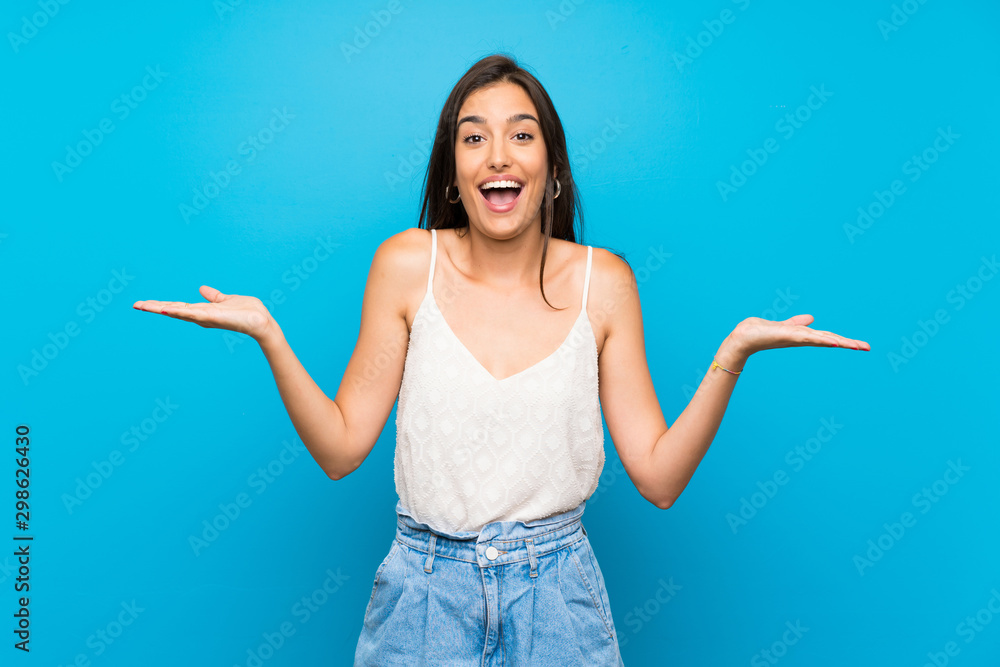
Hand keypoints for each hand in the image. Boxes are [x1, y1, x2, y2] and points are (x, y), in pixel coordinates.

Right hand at [133, 285, 275, 341]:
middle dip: (154, 308)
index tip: (143, 303)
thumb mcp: (226, 300)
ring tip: (144, 306)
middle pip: (173, 310)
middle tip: (135, 305)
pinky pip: (193, 313)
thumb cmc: (247, 312)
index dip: (161, 305)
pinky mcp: (213, 317)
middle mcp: (201, 316)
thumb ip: (214, 296)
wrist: (262, 321)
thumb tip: (202, 288)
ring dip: (161, 309)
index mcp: (203, 311)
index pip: (177, 306)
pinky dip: (179, 312)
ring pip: (178, 312)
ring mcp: (205, 317)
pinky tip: (166, 310)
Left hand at [728, 314, 870, 359]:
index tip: (862, 345)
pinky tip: (833, 342)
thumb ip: (796, 323)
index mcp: (803, 336)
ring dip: (840, 342)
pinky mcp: (788, 336)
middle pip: (830, 339)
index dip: (844, 340)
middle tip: (868, 347)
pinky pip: (808, 337)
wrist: (743, 338)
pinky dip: (821, 339)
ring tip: (857, 345)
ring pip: (823, 339)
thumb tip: (811, 318)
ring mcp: (796, 338)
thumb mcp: (783, 325)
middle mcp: (802, 338)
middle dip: (849, 343)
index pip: (828, 337)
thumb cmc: (760, 332)